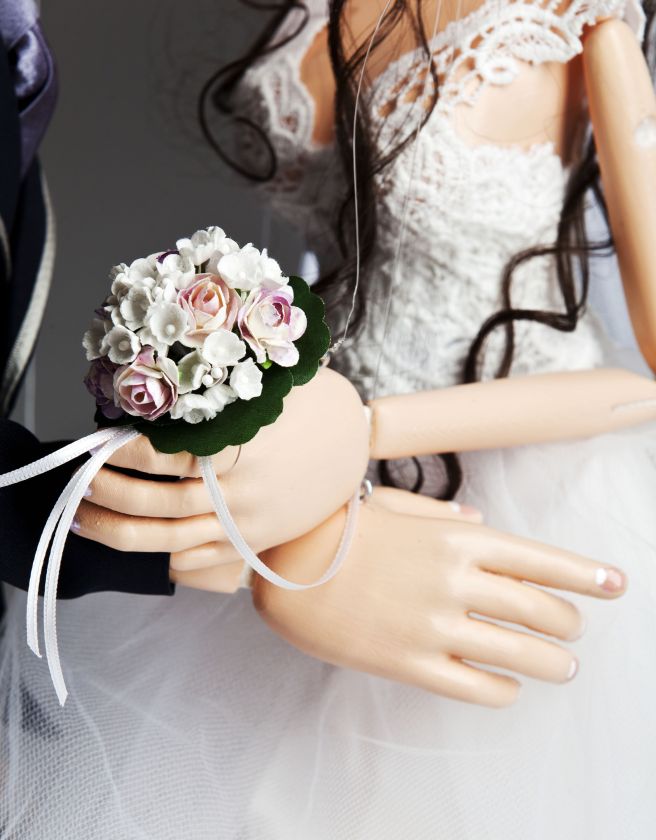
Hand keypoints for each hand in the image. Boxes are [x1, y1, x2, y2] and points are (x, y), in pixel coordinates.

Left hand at [71, 368, 369, 591]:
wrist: (358, 443)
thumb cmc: (314, 402)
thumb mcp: (272, 382)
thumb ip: (219, 388)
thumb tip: (157, 385)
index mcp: (245, 447)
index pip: (170, 457)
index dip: (125, 454)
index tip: (97, 443)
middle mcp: (243, 492)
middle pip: (163, 504)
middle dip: (112, 496)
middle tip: (78, 483)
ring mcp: (250, 521)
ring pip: (175, 538)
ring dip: (122, 532)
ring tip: (85, 519)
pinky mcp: (257, 539)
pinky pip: (205, 557)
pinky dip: (169, 557)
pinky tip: (140, 545)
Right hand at [252, 486, 626, 707]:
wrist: (284, 564)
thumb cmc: (341, 529)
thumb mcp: (396, 506)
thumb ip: (444, 515)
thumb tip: (480, 520)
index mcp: (456, 538)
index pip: (542, 559)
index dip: (586, 575)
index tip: (616, 585)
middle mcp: (455, 581)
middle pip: (541, 610)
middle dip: (569, 623)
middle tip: (574, 630)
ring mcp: (435, 625)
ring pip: (520, 654)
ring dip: (554, 663)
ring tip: (563, 666)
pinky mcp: (411, 663)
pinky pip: (478, 687)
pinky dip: (504, 689)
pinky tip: (508, 685)